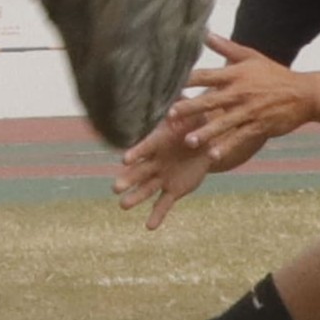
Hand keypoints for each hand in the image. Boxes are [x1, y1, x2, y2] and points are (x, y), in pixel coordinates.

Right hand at [112, 114, 213, 229]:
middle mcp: (155, 162)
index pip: (144, 149)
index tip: (125, 160)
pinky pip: (163, 204)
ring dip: (135, 198)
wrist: (203, 144)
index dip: (136, 154)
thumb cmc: (195, 124)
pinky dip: (157, 215)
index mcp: (158, 143)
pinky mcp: (174, 190)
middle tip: (115, 189)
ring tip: (123, 206)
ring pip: (146, 189)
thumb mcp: (193, 114)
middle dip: (128, 180)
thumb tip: (184, 92)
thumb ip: (186, 106)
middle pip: (139, 172)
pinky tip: (149, 227)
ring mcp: (162, 177)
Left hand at [173, 37, 317, 171]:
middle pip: (211, 100)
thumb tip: (205, 32)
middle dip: (190, 108)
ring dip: (207, 132)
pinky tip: (213, 155)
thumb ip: (226, 47)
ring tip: (189, 141)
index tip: (165, 84)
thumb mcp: (251, 57)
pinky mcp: (260, 125)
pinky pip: (240, 137)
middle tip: (170, 114)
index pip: (205, 75)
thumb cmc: (275, 74)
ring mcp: (250, 111)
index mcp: (235, 74)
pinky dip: (227, 146)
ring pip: (225, 123)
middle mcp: (240, 92)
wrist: (306, 93)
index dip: (185, 79)